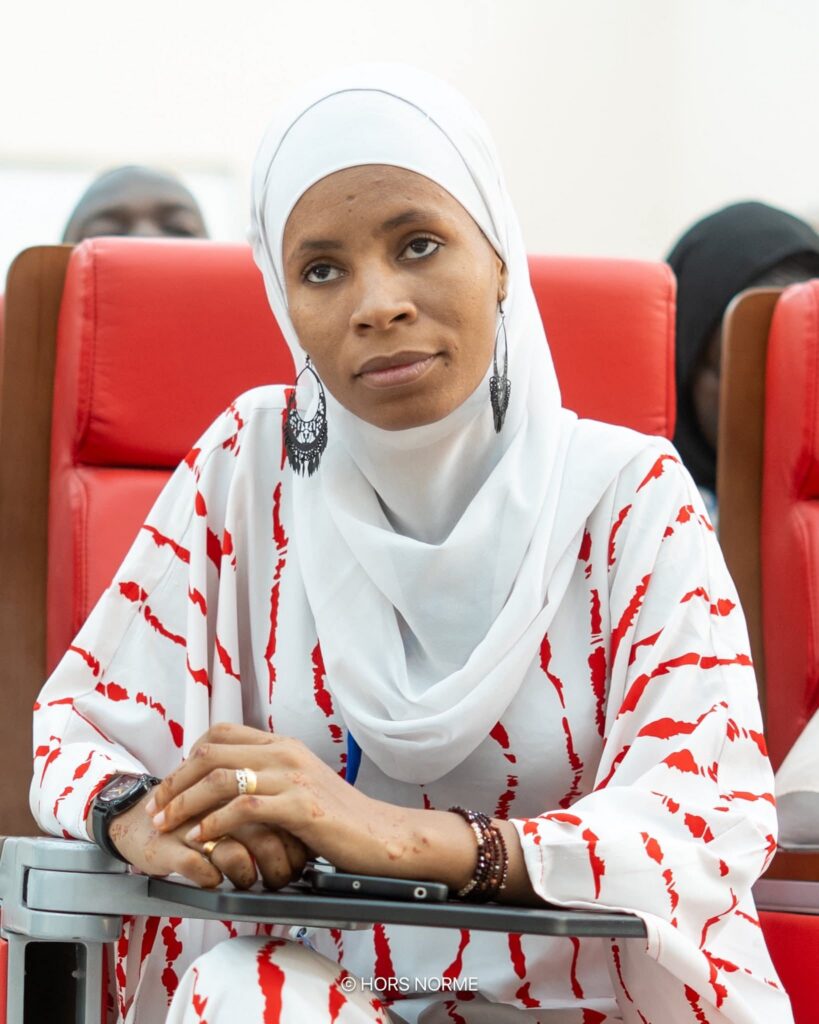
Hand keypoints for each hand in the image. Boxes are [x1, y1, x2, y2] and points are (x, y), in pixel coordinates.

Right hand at [109, 786, 306, 889]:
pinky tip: (217, 882)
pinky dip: (213, 880)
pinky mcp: (167, 845)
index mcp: (238, 785)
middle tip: (282, 880)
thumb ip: (266, 816)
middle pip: (264, 834)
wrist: (136, 820)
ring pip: (235, 854)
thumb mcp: (231, 809)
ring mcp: (192, 824)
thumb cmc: (192, 818)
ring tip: (252, 883)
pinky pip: (198, 866)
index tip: (301, 861)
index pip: (281, 812)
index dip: (296, 841)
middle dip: (278, 866)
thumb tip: (307, 843)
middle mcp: (217, 802)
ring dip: (249, 877)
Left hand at [148, 723, 395, 875]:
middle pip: (210, 753)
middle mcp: (285, 753)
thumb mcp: (301, 789)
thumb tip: (229, 793)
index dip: (187, 757)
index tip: (171, 786)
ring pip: (220, 778)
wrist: (382, 836)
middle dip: (175, 782)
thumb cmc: (341, 821)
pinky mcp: (300, 807)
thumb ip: (269, 782)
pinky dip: (214, 824)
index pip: (221, 733)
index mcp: (283, 745)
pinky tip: (202, 839)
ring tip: (167, 826)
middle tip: (156, 810)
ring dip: (184, 803)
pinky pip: (243, 807)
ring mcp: (293, 777)